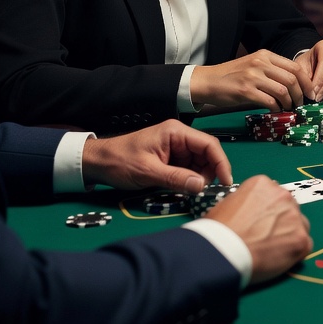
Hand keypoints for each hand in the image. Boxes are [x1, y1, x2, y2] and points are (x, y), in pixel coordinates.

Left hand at [82, 120, 230, 192]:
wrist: (96, 163)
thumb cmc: (119, 161)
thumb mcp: (148, 172)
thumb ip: (176, 178)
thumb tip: (201, 186)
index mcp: (176, 132)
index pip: (208, 144)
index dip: (221, 163)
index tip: (226, 181)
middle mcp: (179, 138)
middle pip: (206, 154)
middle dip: (209, 173)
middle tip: (202, 191)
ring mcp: (175, 148)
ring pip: (198, 164)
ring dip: (198, 178)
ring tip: (190, 191)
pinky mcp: (170, 159)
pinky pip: (188, 169)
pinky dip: (189, 180)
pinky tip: (183, 188)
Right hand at [191, 50, 307, 110]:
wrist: (207, 81)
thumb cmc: (231, 76)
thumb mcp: (253, 65)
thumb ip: (272, 71)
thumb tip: (294, 86)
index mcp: (265, 55)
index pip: (295, 66)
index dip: (306, 81)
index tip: (309, 92)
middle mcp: (260, 63)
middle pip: (292, 79)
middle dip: (300, 94)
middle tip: (300, 104)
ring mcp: (253, 76)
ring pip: (283, 90)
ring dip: (289, 102)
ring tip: (289, 108)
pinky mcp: (245, 90)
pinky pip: (269, 101)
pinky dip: (276, 107)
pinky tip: (275, 110)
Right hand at [204, 175, 312, 283]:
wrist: (221, 252)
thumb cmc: (217, 231)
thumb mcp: (226, 204)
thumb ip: (246, 203)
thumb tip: (250, 211)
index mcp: (263, 184)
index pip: (273, 196)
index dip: (266, 211)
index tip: (258, 223)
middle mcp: (283, 195)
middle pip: (289, 209)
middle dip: (280, 222)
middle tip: (265, 237)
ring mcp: (295, 217)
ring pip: (300, 226)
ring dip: (289, 236)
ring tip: (270, 250)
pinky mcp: (301, 239)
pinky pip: (304, 245)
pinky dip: (294, 254)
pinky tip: (277, 259)